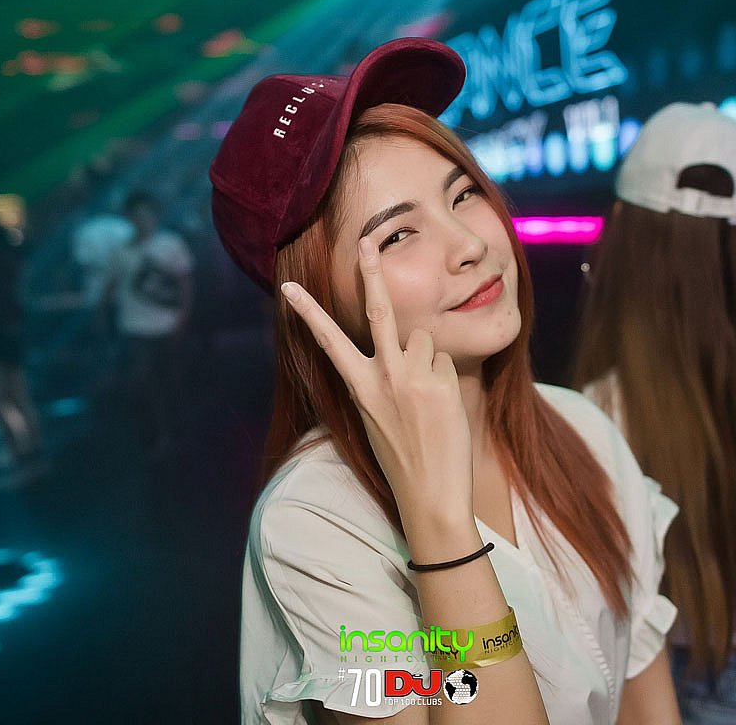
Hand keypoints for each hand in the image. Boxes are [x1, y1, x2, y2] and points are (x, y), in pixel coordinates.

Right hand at [280, 237, 473, 524]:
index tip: (288, 287)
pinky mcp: (442, 381)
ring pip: (426, 340)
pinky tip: (442, 410)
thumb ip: (385, 377)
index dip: (309, 313)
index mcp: (360, 387)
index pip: (330, 342)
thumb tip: (406, 344)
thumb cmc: (403, 458)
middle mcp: (383, 376)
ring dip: (429, 360)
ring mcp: (414, 376)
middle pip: (379, 311)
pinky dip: (447, 379)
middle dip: (371, 272)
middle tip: (367, 242)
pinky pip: (447, 361)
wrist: (431, 493)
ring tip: (427, 400)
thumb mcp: (379, 415)